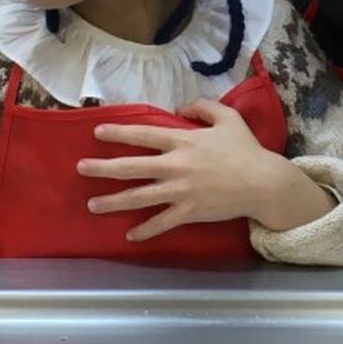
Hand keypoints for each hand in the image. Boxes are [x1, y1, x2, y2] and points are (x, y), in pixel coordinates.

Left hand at [77, 99, 333, 242]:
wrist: (262, 183)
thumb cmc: (245, 149)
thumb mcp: (227, 118)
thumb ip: (203, 107)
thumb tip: (181, 108)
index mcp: (182, 141)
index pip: (142, 135)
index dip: (118, 133)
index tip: (96, 133)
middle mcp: (175, 166)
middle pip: (131, 167)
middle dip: (102, 168)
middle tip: (80, 168)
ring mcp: (180, 191)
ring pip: (139, 197)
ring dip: (113, 202)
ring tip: (92, 205)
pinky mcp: (189, 212)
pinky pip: (162, 223)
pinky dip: (145, 231)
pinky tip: (129, 236)